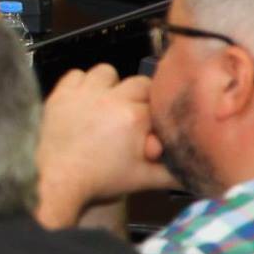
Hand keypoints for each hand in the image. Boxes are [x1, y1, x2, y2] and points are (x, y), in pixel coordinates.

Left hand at [34, 65, 174, 227]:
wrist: (57, 181)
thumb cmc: (101, 180)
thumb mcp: (144, 179)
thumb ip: (173, 173)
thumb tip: (196, 172)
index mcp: (134, 117)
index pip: (158, 103)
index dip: (156, 115)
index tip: (150, 128)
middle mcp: (110, 98)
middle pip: (138, 83)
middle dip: (140, 98)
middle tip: (132, 117)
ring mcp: (83, 93)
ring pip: (106, 72)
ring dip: (111, 85)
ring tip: (107, 104)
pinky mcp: (60, 94)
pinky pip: (76, 74)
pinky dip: (81, 83)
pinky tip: (83, 100)